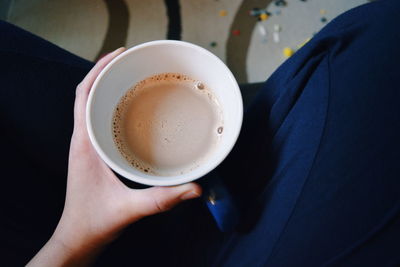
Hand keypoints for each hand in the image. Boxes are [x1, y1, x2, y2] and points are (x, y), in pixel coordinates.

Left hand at [28, 47, 201, 266]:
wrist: (78, 237)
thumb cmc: (94, 222)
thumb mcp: (129, 209)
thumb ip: (162, 199)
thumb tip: (195, 187)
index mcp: (85, 144)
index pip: (82, 95)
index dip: (97, 70)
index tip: (118, 54)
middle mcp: (84, 140)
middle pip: (88, 94)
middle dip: (107, 73)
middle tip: (133, 63)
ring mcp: (88, 146)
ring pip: (94, 107)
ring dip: (110, 89)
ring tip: (134, 79)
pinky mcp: (96, 154)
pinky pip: (101, 122)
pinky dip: (115, 109)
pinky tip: (134, 112)